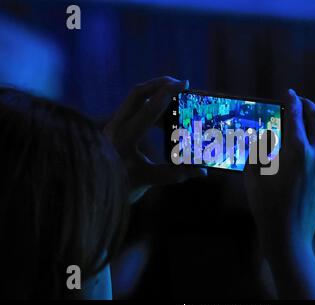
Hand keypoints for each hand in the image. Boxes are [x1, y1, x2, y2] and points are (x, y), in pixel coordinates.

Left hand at [104, 76, 204, 201]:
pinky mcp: (115, 129)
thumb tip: (202, 171)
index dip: (169, 94)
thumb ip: (176, 174)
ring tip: (176, 99)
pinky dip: (151, 108)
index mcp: (124, 137)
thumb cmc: (119, 187)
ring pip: (134, 99)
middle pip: (138, 93)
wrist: (93, 192)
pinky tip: (166, 117)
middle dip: (160, 84)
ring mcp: (113, 126)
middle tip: (180, 83)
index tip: (185, 83)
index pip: (148, 108)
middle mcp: (115, 126)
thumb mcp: (148, 180)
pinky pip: (134, 110)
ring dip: (155, 94)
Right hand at [244, 89, 314, 298]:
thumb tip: (259, 138)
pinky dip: (309, 147)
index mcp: (297, 151)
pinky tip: (295, 156)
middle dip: (309, 107)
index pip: (296, 117)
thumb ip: (256, 151)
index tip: (290, 93)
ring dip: (309, 129)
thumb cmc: (267, 206)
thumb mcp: (253, 175)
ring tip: (293, 129)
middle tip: (300, 101)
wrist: (289, 237)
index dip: (293, 102)